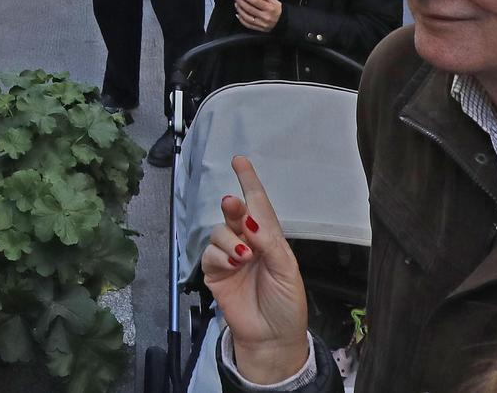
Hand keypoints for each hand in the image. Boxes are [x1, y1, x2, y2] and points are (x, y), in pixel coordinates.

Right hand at [201, 156, 309, 383]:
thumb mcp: (287, 271)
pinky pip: (209, 254)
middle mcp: (247, 242)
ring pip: (218, 232)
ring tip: (243, 257)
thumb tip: (250, 221)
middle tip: (231, 204)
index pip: (259, 204)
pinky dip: (220, 256)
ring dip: (229, 240)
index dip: (249, 181)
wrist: (272, 337)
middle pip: (234, 214)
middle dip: (233, 207)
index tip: (239, 160)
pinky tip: (233, 265)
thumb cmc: (287, 303)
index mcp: (270, 238)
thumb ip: (269, 244)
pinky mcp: (215, 273)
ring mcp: (229, 257)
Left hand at [234, 0, 282, 32]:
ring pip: (247, 17)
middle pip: (249, 9)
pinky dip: (241, 19)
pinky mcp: (259, 29)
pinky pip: (248, 25)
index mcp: (270, 8)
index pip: (255, 2)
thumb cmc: (279, 10)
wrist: (284, 22)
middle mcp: (265, 17)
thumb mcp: (275, 2)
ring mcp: (262, 24)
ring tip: (236, 4)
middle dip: (240, 2)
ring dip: (239, 10)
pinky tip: (238, 14)